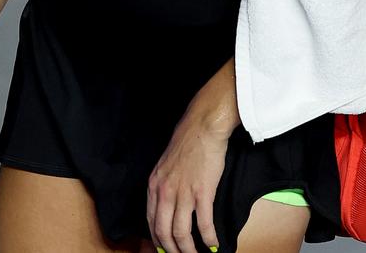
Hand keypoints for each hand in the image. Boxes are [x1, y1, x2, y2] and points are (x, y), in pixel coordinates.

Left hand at [146, 108, 227, 252]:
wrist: (202, 126)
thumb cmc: (187, 142)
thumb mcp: (166, 164)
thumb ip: (164, 185)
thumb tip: (168, 206)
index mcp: (154, 185)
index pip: (151, 222)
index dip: (158, 241)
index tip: (165, 250)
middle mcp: (165, 191)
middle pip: (164, 232)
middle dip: (172, 251)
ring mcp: (183, 193)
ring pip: (182, 233)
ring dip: (189, 250)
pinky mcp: (202, 192)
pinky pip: (203, 224)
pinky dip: (209, 238)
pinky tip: (214, 244)